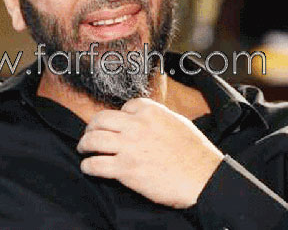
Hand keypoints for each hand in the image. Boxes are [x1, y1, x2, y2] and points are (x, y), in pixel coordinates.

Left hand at [77, 98, 223, 207]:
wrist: (204, 178)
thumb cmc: (195, 153)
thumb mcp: (178, 122)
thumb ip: (157, 118)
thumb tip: (145, 119)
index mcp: (149, 111)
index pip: (123, 108)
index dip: (117, 117)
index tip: (115, 126)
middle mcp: (135, 125)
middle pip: (100, 120)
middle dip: (91, 127)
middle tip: (89, 134)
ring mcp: (129, 147)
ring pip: (93, 140)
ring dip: (84, 144)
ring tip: (83, 149)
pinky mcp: (125, 169)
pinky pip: (96, 164)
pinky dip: (88, 166)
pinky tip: (88, 167)